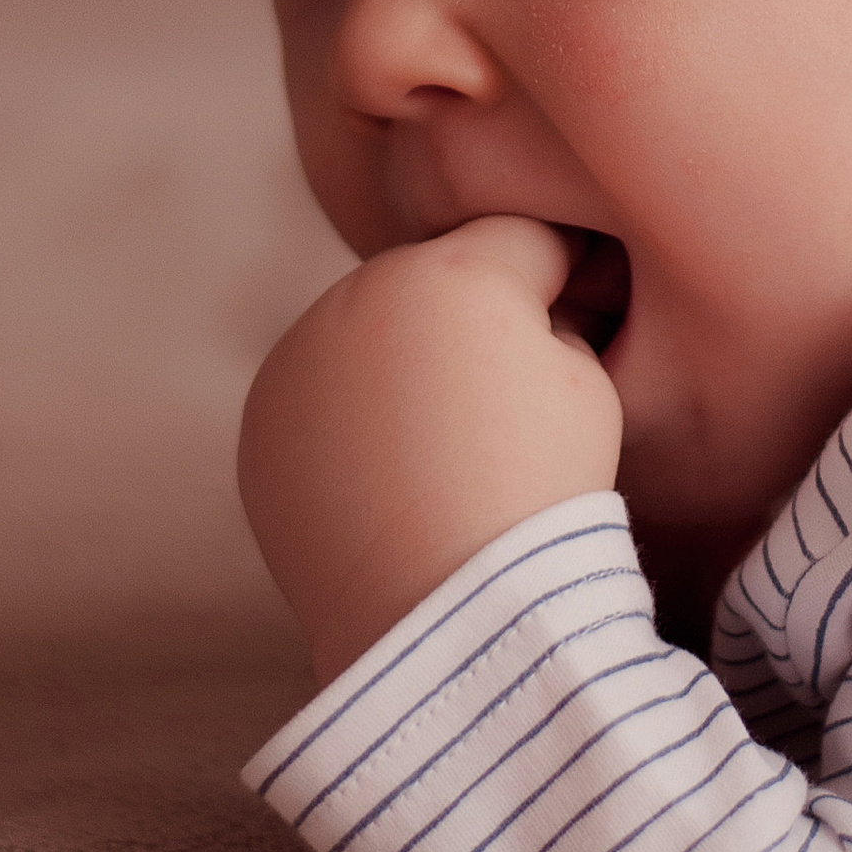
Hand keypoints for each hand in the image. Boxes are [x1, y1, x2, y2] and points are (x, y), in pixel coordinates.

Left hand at [239, 217, 624, 684]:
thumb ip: (554, 323)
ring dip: (402, 365)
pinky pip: (320, 397)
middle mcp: (356, 296)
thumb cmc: (539, 496)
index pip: (523, 239)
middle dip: (471, 320)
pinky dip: (351, 422)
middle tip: (508, 398)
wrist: (443, 612)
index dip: (567, 276)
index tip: (588, 319)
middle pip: (435, 280)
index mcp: (450, 273)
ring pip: (368, 334)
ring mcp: (296, 359)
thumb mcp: (589, 388)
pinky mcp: (262, 422)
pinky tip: (391, 479)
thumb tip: (524, 319)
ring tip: (446, 449)